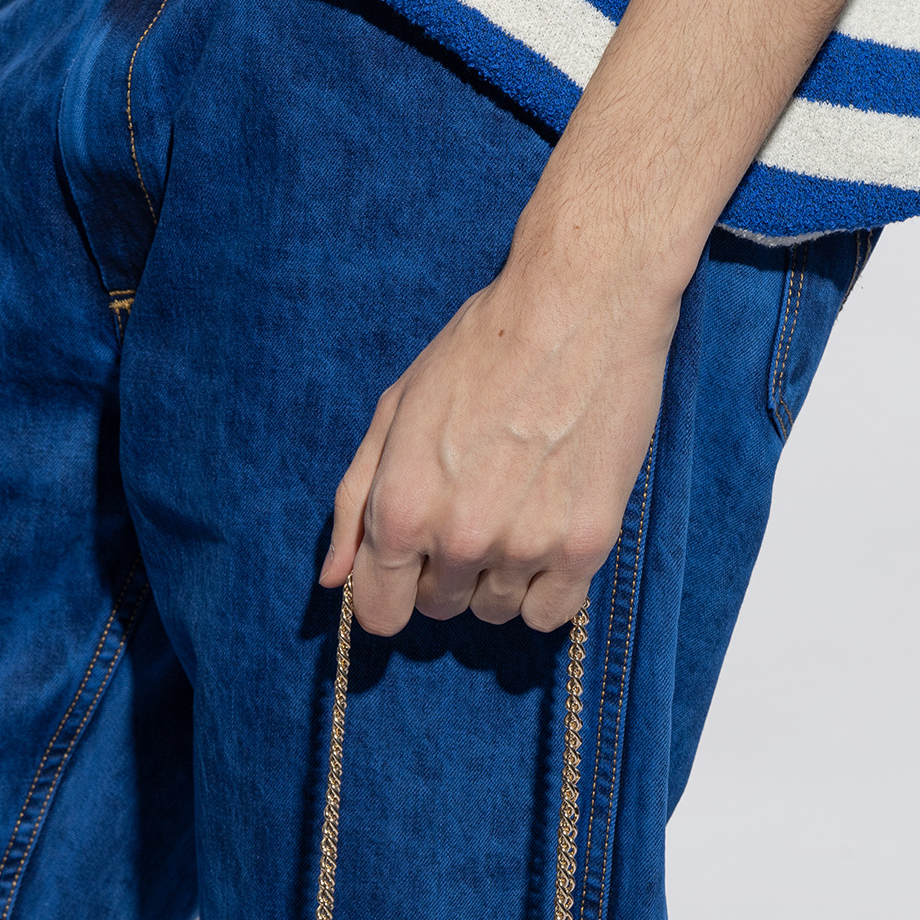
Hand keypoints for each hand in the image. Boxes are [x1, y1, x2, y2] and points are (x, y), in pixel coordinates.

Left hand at [320, 214, 678, 635]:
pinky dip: (546, 590)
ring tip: (515, 509)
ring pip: (496, 612)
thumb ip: (355, 502)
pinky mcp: (586, 544)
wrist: (580, 306)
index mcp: (402, 508)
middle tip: (473, 506)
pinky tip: (548, 538)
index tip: (410, 569)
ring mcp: (526, 546)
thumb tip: (333, 580)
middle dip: (446, 571)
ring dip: (498, 577)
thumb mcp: (394, 412)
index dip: (390, 592)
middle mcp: (460, 538)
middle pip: (440, 608)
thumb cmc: (479, 350)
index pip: (380, 613)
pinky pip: (552, 614)